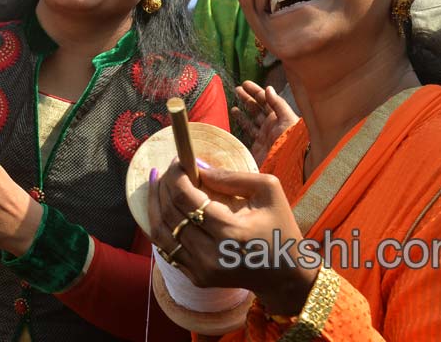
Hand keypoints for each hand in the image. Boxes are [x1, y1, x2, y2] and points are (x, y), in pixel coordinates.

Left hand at [147, 162, 316, 315]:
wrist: (285, 275)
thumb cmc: (280, 226)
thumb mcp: (268, 190)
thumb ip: (231, 176)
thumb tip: (197, 167)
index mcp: (231, 231)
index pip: (185, 197)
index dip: (175, 175)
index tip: (177, 161)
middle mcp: (211, 254)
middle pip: (169, 212)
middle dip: (163, 186)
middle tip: (166, 170)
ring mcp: (201, 270)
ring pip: (160, 232)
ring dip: (154, 204)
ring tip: (157, 184)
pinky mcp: (196, 278)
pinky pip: (165, 248)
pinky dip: (159, 225)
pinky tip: (161, 208)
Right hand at [231, 81, 298, 165]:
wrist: (291, 165)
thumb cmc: (293, 141)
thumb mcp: (287, 118)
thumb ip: (277, 103)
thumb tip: (268, 88)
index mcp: (279, 117)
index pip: (266, 100)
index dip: (255, 91)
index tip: (245, 84)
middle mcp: (271, 126)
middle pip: (257, 109)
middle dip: (248, 98)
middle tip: (237, 89)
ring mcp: (263, 137)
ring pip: (251, 120)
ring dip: (243, 111)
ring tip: (234, 105)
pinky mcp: (257, 147)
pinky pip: (247, 133)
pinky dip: (241, 125)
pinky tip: (235, 119)